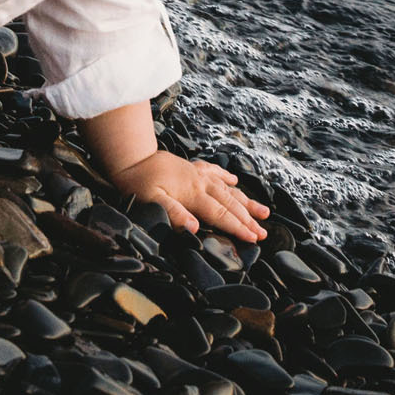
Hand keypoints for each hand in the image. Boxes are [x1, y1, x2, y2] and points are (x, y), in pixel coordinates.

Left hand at [108, 149, 269, 241]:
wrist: (131, 156)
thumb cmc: (138, 182)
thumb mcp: (151, 200)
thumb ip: (174, 213)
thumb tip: (194, 228)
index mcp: (193, 194)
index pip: (221, 215)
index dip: (239, 228)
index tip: (254, 239)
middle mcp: (200, 183)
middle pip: (230, 203)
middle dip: (249, 219)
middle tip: (264, 233)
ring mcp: (197, 173)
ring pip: (228, 189)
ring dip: (246, 201)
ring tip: (264, 211)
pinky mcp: (191, 167)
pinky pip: (214, 171)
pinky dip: (226, 177)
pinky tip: (234, 180)